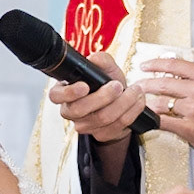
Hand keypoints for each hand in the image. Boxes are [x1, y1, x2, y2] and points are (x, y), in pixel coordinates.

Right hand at [50, 52, 148, 180]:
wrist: (121, 102)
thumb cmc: (107, 83)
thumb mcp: (106, 68)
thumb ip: (101, 60)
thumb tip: (94, 59)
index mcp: (64, 93)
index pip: (55, 96)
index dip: (68, 93)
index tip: (85, 86)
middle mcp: (70, 111)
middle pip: (80, 109)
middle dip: (103, 96)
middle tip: (118, 85)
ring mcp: (84, 126)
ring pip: (102, 118)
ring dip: (124, 103)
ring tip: (136, 90)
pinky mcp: (100, 135)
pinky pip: (117, 126)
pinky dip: (132, 111)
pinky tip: (138, 101)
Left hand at [136, 58, 193, 168]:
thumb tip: (175, 76)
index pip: (174, 64)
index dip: (154, 64)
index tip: (144, 65)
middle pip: (162, 83)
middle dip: (145, 85)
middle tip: (137, 87)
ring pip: (160, 103)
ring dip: (147, 105)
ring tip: (141, 106)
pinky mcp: (190, 129)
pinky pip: (163, 122)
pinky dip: (153, 121)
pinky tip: (149, 121)